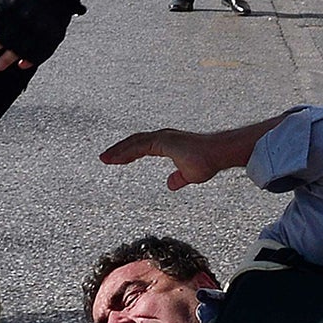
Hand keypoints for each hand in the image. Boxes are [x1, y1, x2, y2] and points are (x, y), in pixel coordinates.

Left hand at [99, 127, 238, 189]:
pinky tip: (116, 159)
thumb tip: (170, 184)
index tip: (114, 160)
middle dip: (118, 150)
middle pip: (134, 142)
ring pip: (133, 142)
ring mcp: (163, 137)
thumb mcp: (189, 175)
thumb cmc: (207, 161)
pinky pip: (140, 146)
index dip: (127, 153)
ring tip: (104, 159)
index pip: (141, 147)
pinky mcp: (164, 141)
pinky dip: (126, 152)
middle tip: (104, 158)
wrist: (219, 154)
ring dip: (117, 151)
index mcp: (166, 144)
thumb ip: (178, 178)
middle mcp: (163, 137)